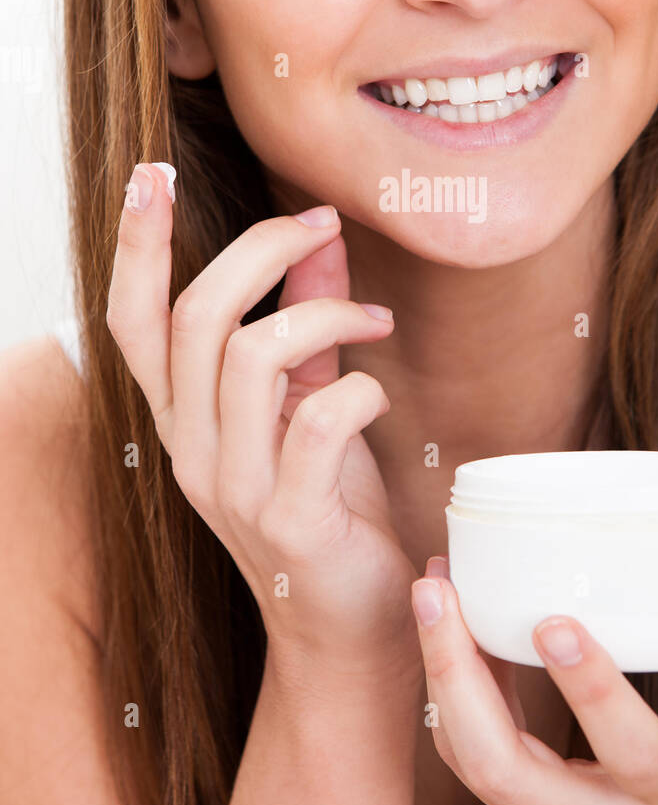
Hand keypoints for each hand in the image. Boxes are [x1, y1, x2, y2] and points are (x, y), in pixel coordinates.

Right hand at [107, 162, 418, 680]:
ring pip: (249, 356)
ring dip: (323, 315)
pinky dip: (356, 386)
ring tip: (373, 320)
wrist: (348, 629)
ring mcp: (233, 487)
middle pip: (194, 318)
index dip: (136, 246)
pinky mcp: (289, 517)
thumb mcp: (309, 402)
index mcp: (184, 418)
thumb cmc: (329, 507)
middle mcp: (191, 450)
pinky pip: (315, 419)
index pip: (133, 320)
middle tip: (320, 223)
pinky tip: (377, 392)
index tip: (151, 175)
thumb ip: (308, 319)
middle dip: (259, 250)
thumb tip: (321, 233)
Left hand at [411, 552, 657, 804]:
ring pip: (471, 761)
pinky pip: (467, 757)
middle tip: (438, 591)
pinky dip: (451, 692)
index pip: (628, 749)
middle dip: (458, 675)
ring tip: (433, 589)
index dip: (588, 688)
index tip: (553, 621)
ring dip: (441, 673)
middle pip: (503, 766)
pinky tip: (447, 623)